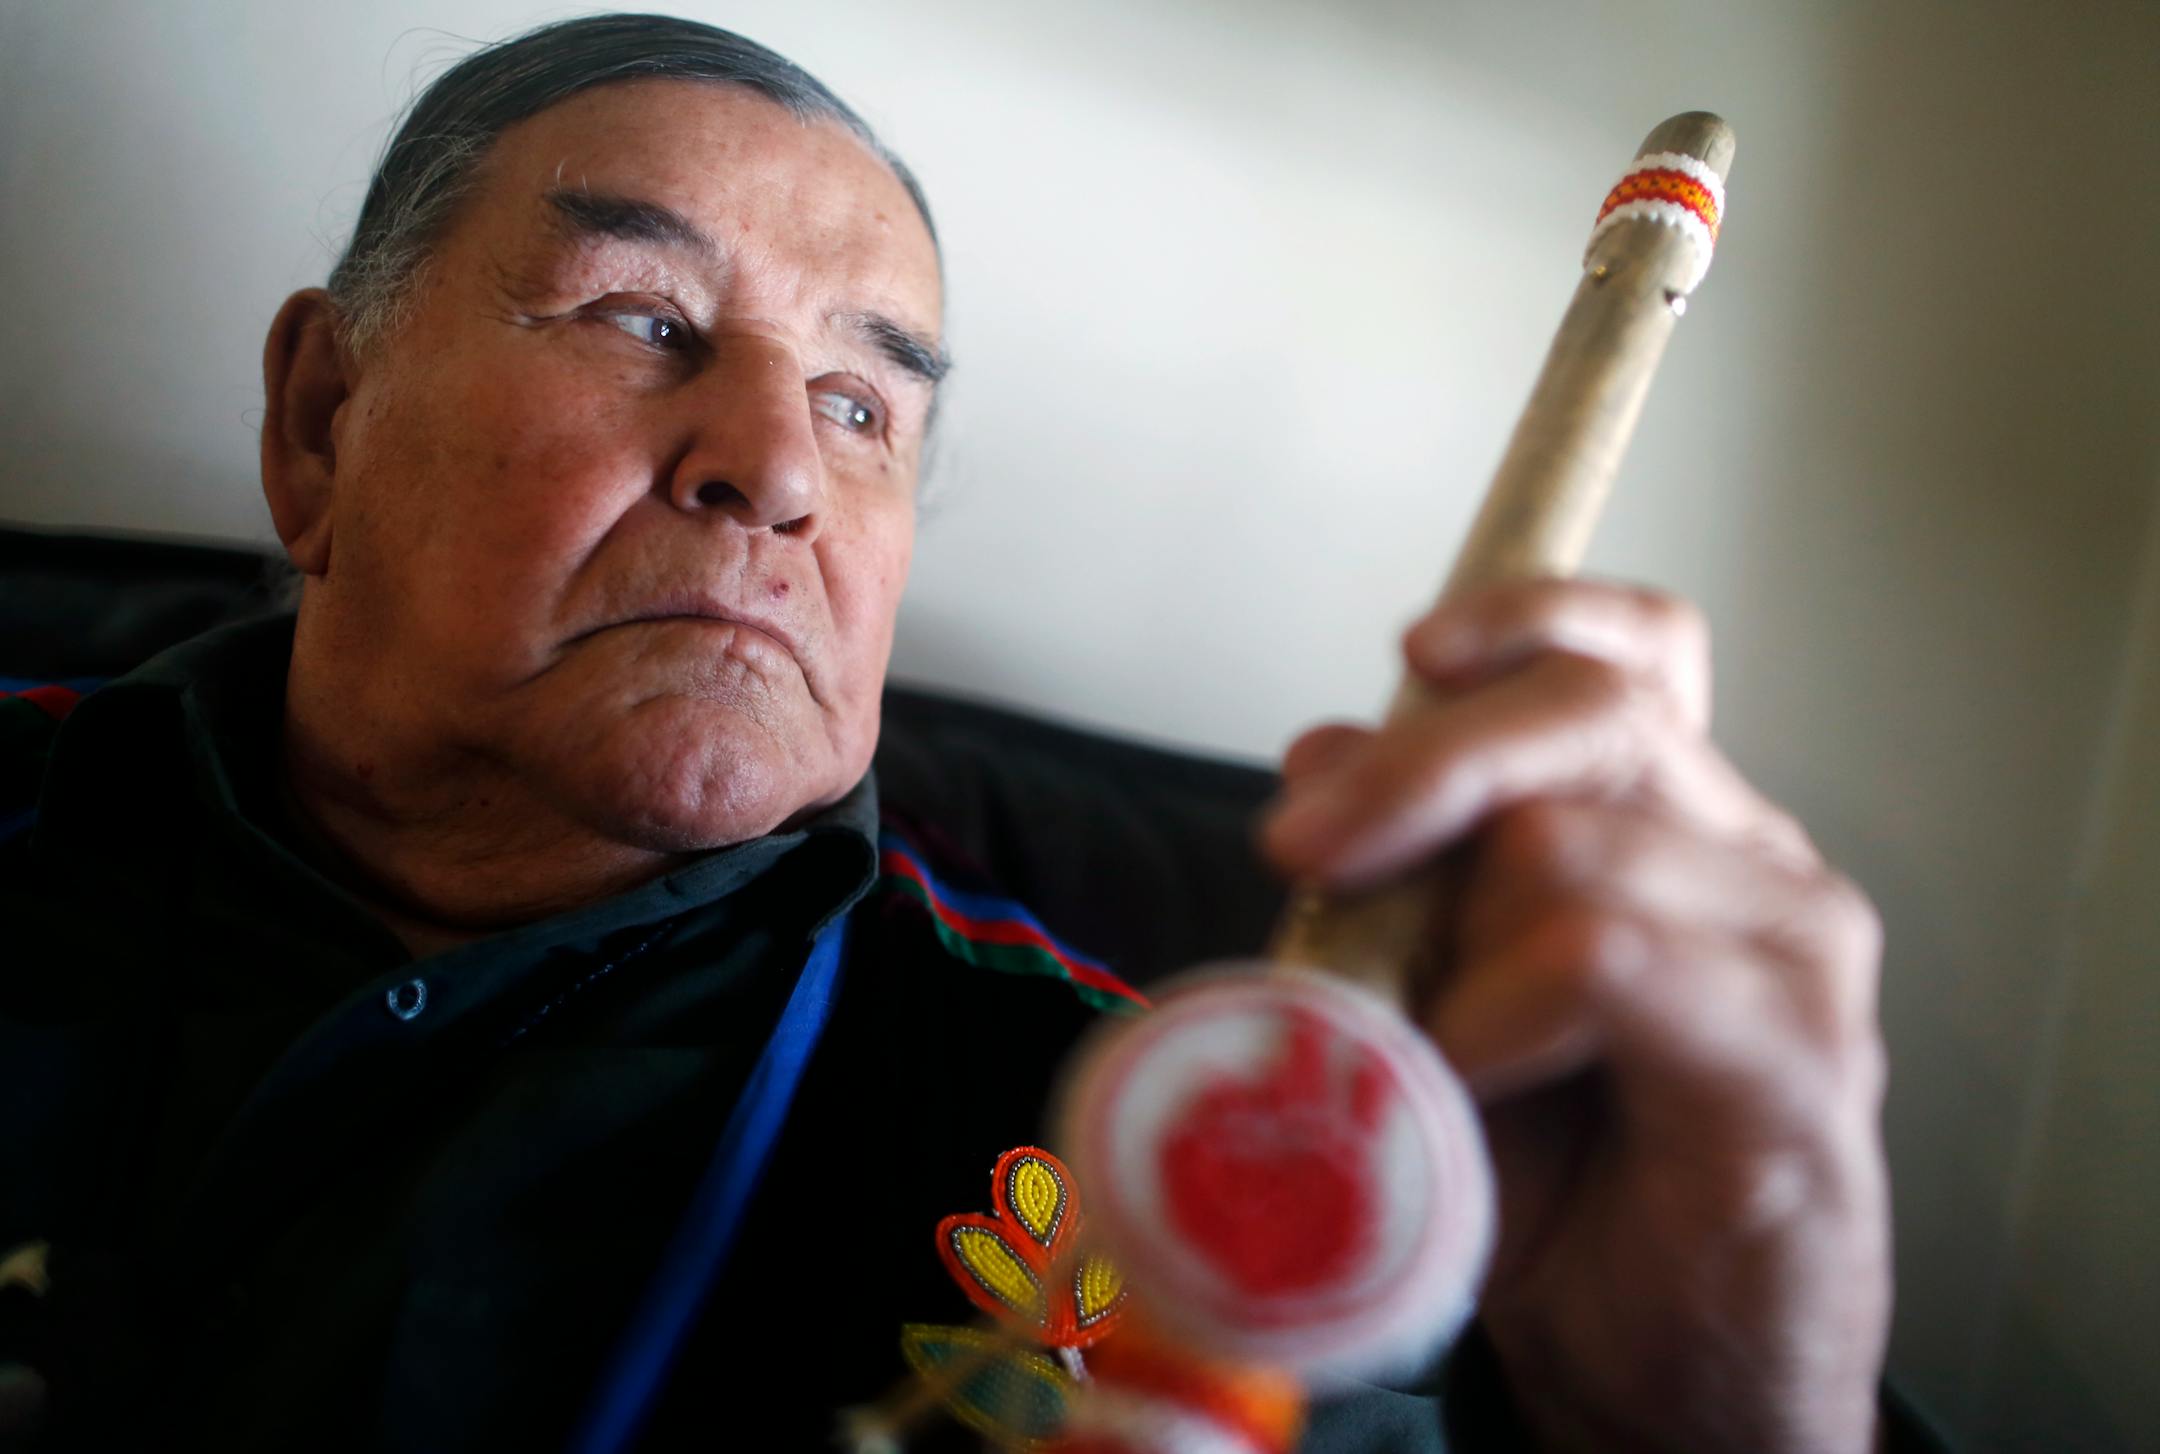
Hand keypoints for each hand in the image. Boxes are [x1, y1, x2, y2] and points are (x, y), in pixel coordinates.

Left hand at [1260, 580, 1889, 1453]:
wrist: (1673, 1377)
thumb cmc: (1567, 1193)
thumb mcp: (1451, 1005)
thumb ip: (1407, 878)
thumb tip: (1319, 751)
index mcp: (1678, 830)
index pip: (1641, 654)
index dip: (1531, 617)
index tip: (1413, 650)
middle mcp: (1754, 862)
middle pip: (1590, 711)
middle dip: (1419, 763)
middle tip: (1299, 847)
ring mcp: (1792, 950)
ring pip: (1569, 841)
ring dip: (1446, 941)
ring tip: (1422, 1045)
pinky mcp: (1794, 1052)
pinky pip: (1600, 957)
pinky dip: (1495, 1012)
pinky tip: (1468, 1077)